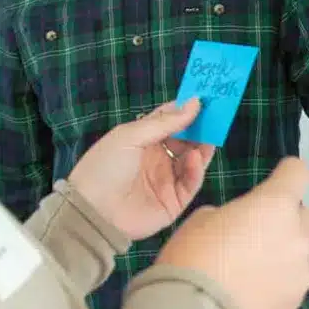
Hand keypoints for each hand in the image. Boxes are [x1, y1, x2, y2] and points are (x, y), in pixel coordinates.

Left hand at [68, 98, 214, 240]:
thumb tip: (194, 102)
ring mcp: (166, 180)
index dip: (187, 109)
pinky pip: (190, 183)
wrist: (92, 211)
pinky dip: (196, 170)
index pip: (171, 121)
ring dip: (202, 147)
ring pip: (193, 161)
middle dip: (200, 128)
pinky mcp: (173, 202)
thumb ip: (165, 122)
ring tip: (210, 136)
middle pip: (186, 140)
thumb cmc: (105, 166)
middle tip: (216, 115)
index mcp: (144, 140)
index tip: (205, 98)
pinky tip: (194, 158)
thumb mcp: (131, 136)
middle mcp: (158, 158)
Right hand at [155, 157, 308, 308]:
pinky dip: (279, 275)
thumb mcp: (205, 217)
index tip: (276, 178)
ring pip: (299, 248)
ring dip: (282, 248)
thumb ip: (236, 213)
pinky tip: (254, 286)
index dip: (287, 173)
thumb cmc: (195, 254)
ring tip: (252, 265)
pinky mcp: (297, 298)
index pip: (299, 173)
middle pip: (302, 213)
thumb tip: (243, 224)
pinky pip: (293, 275)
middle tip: (255, 230)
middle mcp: (297, 233)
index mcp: (275, 204)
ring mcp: (302, 269)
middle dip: (283, 216)